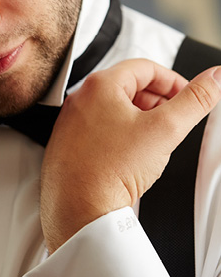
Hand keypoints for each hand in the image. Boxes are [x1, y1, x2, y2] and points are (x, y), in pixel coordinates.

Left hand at [40, 59, 220, 251]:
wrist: (79, 209)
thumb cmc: (109, 171)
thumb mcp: (165, 130)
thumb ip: (195, 100)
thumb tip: (214, 79)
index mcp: (98, 86)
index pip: (145, 67)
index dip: (174, 80)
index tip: (188, 96)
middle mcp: (79, 100)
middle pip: (129, 87)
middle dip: (159, 101)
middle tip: (175, 119)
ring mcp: (71, 123)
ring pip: (115, 109)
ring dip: (142, 118)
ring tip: (156, 140)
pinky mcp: (69, 144)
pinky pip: (101, 129)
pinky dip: (122, 135)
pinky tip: (133, 155)